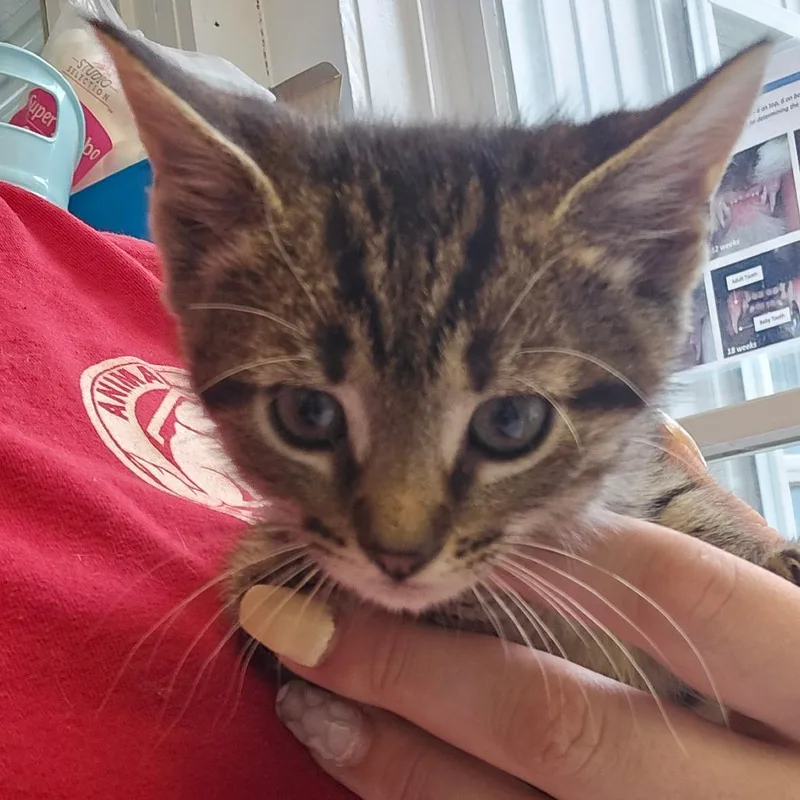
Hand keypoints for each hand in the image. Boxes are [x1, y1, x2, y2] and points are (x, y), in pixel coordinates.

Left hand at [240, 516, 799, 798]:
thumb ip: (730, 582)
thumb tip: (636, 472)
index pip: (677, 595)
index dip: (555, 551)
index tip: (447, 527)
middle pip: (560, 723)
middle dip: (415, 665)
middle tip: (304, 617)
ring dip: (394, 757)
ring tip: (308, 701)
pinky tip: (368, 771)